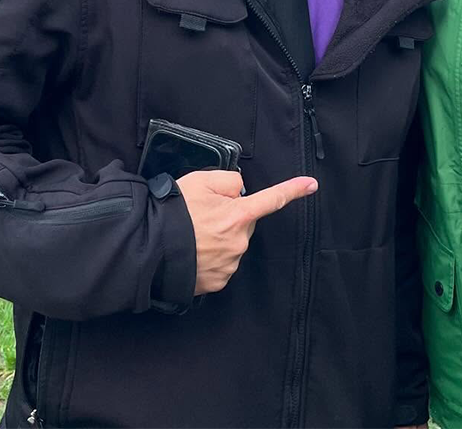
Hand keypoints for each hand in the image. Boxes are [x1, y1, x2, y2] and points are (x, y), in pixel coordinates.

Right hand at [177, 170, 314, 294]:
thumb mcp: (197, 181)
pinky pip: (221, 266)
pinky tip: (192, 253)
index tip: (311, 185)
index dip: (292, 190)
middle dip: (229, 220)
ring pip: (232, 246)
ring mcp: (230, 263)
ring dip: (218, 240)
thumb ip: (227, 180)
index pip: (271, 199)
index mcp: (238, 214)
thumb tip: (239, 189)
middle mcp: (239, 241)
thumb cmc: (172, 213)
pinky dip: (209, 259)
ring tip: (191, 237)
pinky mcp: (218, 281)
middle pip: (243, 225)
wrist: (149, 248)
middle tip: (201, 218)